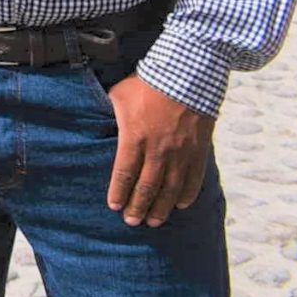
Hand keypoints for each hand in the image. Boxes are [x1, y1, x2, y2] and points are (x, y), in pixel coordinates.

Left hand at [106, 75, 212, 226]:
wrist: (187, 74)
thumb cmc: (146, 83)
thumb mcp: (119, 96)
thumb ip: (111, 117)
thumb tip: (97, 126)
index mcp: (135, 137)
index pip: (123, 174)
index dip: (119, 193)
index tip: (114, 207)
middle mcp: (158, 149)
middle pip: (147, 187)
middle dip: (138, 207)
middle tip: (132, 222)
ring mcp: (181, 151)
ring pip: (171, 188)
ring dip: (162, 207)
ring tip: (154, 221)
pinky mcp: (199, 149)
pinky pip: (194, 178)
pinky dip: (188, 194)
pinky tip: (181, 205)